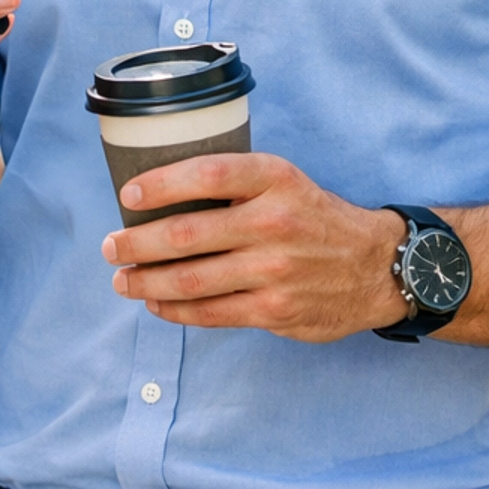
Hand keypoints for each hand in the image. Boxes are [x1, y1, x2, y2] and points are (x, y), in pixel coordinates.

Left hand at [101, 153, 405, 340]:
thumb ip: (235, 185)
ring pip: (190, 279)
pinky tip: (156, 303)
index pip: (204, 175)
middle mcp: (273, 222)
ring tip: (122, 279)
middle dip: (136, 243)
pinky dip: (174, 309)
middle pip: (185, 234)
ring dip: (145, 281)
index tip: (127, 196)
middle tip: (110, 247)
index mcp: (274, 179)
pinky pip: (210, 313)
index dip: (158, 185)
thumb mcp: (285, 181)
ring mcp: (274, 271)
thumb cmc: (316, 218)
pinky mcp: (274, 311)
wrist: (377, 266)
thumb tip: (162, 197)